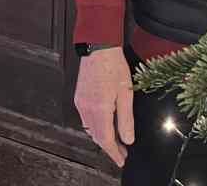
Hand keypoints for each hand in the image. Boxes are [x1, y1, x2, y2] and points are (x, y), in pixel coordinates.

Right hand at [74, 47, 134, 167]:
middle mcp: (87, 109)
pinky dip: (95, 127)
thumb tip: (128, 139)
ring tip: (116, 142)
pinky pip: (86, 120)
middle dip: (110, 147)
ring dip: (102, 138)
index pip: (106, 140)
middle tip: (122, 153)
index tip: (122, 160)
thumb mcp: (126, 92)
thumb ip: (126, 118)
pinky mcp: (79, 98)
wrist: (98, 47)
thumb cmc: (114, 66)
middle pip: (97, 137)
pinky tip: (103, 125)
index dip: (114, 153)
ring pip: (90, 129)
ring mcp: (81, 104)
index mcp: (100, 109)